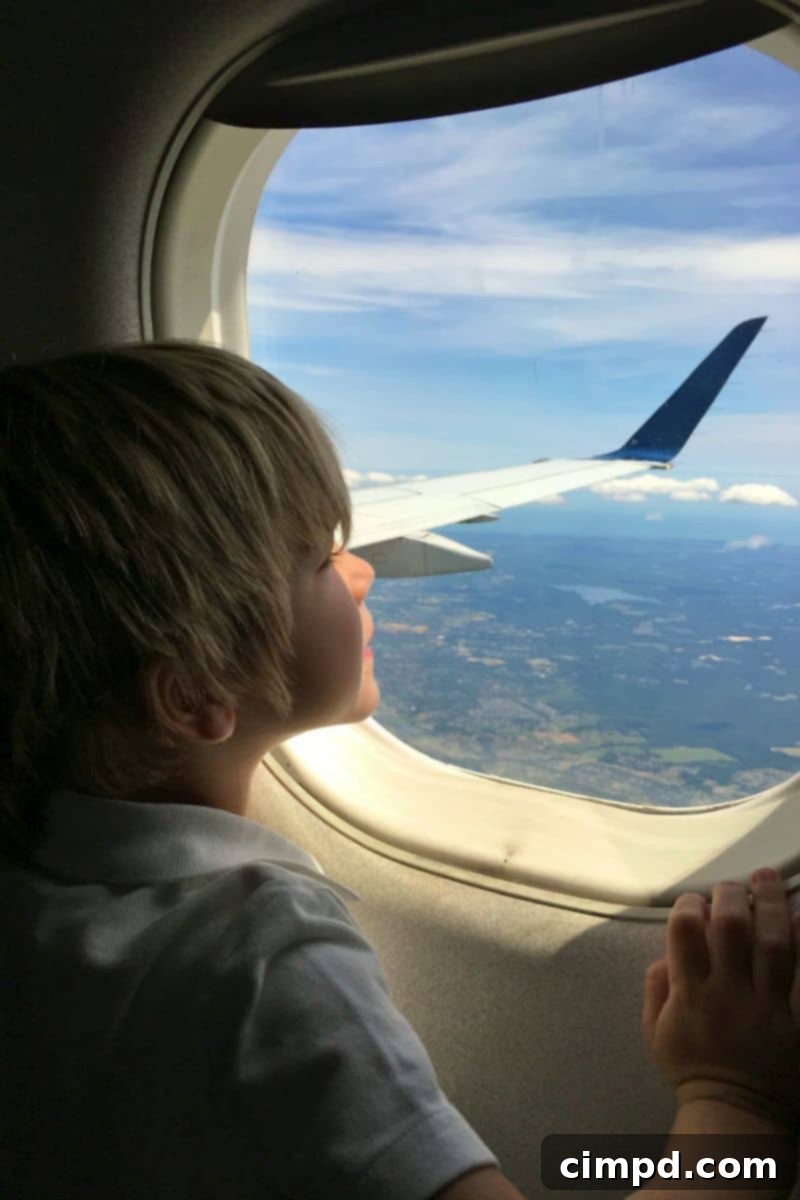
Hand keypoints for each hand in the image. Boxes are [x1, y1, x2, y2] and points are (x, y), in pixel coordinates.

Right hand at [642, 869, 799, 1130]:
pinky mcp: (797, 1020)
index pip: (685, 931)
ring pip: (772, 943)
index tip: (694, 902)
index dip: (689, 906)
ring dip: (770, 905)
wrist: (736, 1115)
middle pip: (731, 928)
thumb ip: (656, 987)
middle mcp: (728, 995)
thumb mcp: (655, 1031)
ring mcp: (767, 1007)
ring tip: (766, 879)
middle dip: (730, 895)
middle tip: (733, 885)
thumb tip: (667, 950)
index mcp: (690, 995)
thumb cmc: (693, 1069)